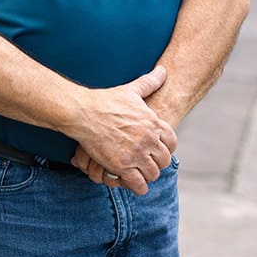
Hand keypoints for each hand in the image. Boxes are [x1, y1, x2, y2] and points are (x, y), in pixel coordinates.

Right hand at [66, 66, 177, 195]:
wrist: (84, 113)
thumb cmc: (106, 100)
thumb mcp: (132, 90)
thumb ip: (150, 82)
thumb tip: (164, 71)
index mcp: (153, 123)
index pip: (172, 142)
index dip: (167, 148)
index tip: (158, 150)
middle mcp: (148, 140)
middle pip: (164, 160)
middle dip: (157, 163)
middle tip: (148, 163)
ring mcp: (136, 154)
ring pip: (153, 174)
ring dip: (147, 175)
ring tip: (139, 173)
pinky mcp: (121, 166)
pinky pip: (138, 184)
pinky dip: (137, 186)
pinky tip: (131, 182)